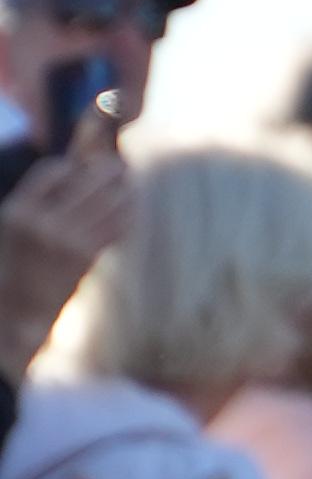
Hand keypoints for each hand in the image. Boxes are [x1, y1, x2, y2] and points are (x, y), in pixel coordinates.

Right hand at [0, 124, 133, 372]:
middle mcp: (42, 223)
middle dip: (108, 169)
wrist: (17, 313)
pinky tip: (132, 208)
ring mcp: (66, 240)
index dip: (73, 165)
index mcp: (18, 211)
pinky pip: (115, 226)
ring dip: (125, 189)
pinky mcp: (86, 257)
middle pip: (87, 180)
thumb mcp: (12, 227)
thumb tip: (76, 169)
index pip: (53, 170)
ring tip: (131, 183)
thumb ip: (38, 199)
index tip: (84, 166)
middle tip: (121, 165)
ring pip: (108, 201)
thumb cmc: (15, 266)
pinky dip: (128, 214)